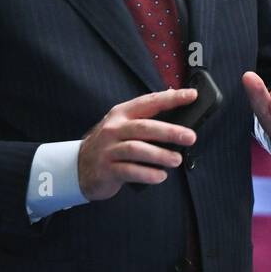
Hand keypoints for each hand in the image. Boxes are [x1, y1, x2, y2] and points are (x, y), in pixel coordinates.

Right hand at [77, 87, 197, 200]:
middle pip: (144, 127)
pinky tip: (160, 176)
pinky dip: (147, 174)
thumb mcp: (122, 128)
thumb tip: (181, 122)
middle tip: (190, 137)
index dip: (171, 98)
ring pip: (137, 149)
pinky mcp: (106, 169)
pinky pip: (129, 171)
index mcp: (121, 114)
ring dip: (160, 155)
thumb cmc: (110, 147)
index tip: (191, 95)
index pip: (149, 102)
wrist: (79, 168)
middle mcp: (113, 129)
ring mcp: (108, 149)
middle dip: (170, 131)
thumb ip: (145, 123)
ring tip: (176, 160)